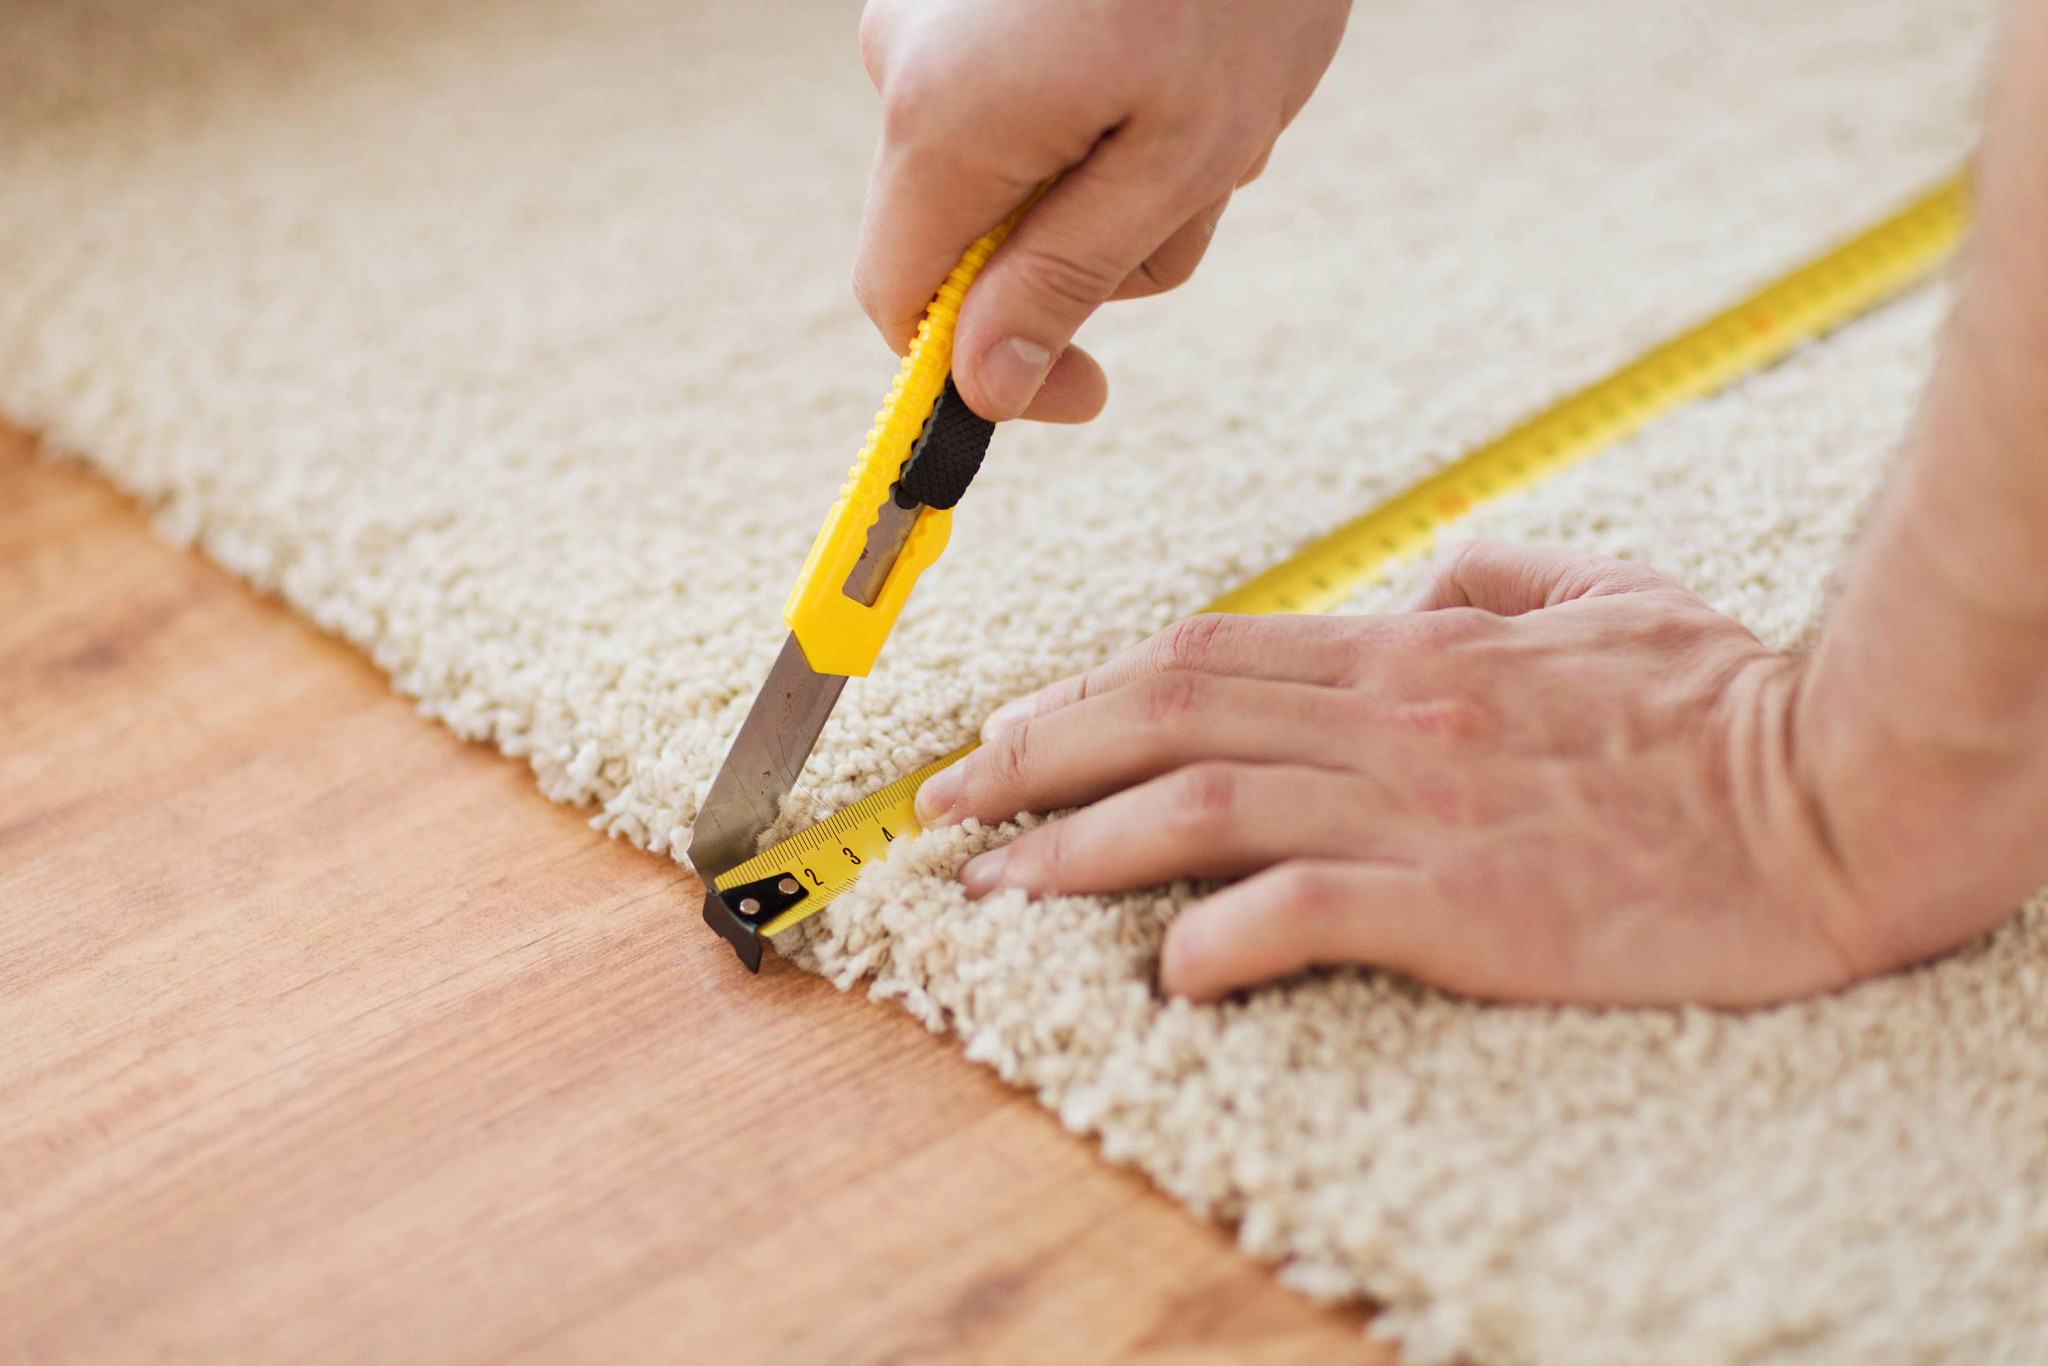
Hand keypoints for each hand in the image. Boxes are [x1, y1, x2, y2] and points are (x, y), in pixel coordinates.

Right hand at [855, 0, 1350, 422]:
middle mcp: (905, 63)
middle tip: (1204, 182)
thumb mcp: (1175, 160)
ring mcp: (931, 18)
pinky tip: (1175, 61)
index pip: (901, 304)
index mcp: (942, 120)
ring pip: (1014, 174)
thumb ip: (1064, 279)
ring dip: (1120, 179)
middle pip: (971, 239)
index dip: (979, 369)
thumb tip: (982, 388)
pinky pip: (1023, 104)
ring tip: (1210, 106)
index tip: (1084, 390)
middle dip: (1090, 247)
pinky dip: (1108, 113)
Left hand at [913, 541, 1937, 1005]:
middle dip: (1032, 760)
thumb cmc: (1728, 702)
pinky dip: (1215, 941)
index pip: (1204, 657)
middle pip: (1163, 720)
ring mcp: (1419, 809)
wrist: (1837, 796)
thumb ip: (1503, 573)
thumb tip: (1429, 576)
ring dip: (1074, 850)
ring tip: (993, 890)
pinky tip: (1166, 977)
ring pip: (1197, 810)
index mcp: (1413, 650)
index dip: (1083, 696)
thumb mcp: (1611, 594)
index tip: (1006, 736)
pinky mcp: (1464, 907)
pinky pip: (1300, 911)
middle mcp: (1390, 716)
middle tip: (943, 809)